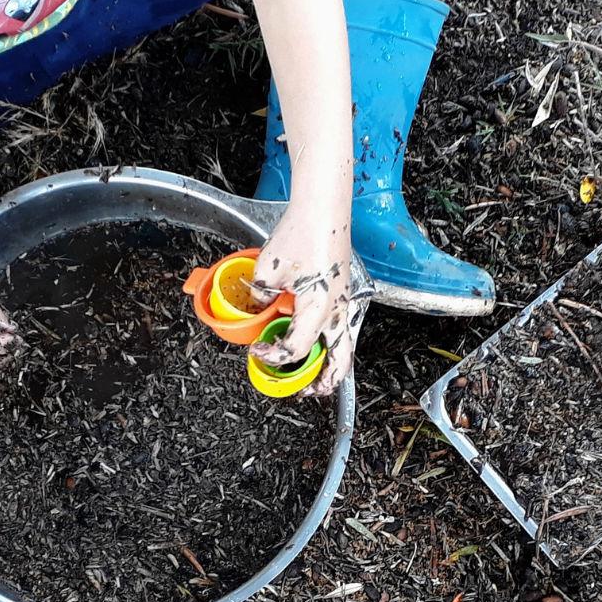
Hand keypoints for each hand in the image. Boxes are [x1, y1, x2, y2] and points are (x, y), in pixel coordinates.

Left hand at [247, 200, 352, 396]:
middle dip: (322, 383)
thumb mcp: (267, 268)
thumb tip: (257, 308)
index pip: (296, 348)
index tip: (258, 351)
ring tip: (314, 378)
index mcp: (319, 308)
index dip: (274, 356)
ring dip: (331, 368)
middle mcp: (337, 312)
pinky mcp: (343, 297)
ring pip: (345, 350)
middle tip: (304, 391)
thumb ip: (259, 296)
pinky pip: (341, 332)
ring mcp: (344, 305)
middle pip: (338, 363)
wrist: (324, 211)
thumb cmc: (304, 232)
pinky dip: (331, 347)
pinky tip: (316, 345)